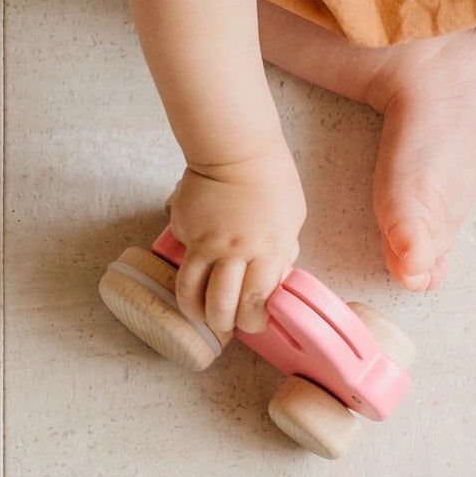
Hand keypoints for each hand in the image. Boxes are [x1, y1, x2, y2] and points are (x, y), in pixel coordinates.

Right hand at [167, 152, 306, 334]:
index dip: (253, 321)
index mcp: (267, 250)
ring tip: (199, 314)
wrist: (236, 151)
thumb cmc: (272, 181)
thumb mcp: (291, 220)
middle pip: (221, 304)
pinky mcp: (183, 229)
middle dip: (222, 323)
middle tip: (224, 325)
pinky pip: (183, 257)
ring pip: (191, 290)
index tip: (253, 324)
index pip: (256, 301)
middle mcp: (235, 250)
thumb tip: (273, 276)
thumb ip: (280, 251)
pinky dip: (188, 267)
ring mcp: (205, 241)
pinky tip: (197, 263)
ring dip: (195, 310)